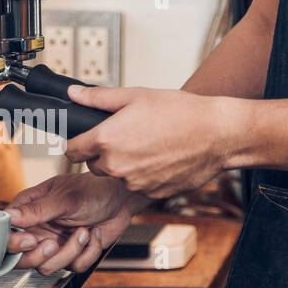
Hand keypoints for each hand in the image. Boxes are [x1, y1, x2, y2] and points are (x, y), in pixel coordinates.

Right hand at [5, 173, 143, 274]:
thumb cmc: (93, 189)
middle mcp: (38, 229)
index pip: (6, 233)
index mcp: (29, 210)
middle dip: (39, 256)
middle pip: (21, 258)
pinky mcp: (71, 254)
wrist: (121, 199)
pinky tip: (93, 235)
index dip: (14, 243)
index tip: (30, 240)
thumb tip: (10, 216)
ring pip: (47, 266)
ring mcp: (54, 244)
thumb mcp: (64, 198)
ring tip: (83, 232)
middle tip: (52, 244)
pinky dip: (88, 252)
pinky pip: (72, 267)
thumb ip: (36, 210)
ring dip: (71, 251)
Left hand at [65, 85, 241, 196]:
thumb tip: (74, 94)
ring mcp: (134, 183)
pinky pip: (137, 186)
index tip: (83, 140)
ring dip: (124, 165)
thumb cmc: (180, 112)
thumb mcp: (136, 96)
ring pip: (116, 176)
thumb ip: (99, 98)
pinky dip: (143, 175)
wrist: (217, 134)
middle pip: (92, 165)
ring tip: (148, 145)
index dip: (76, 143)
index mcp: (106, 140)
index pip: (70, 152)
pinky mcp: (151, 193)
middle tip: (126, 136)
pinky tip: (160, 158)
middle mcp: (116, 166)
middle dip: (102, 153)